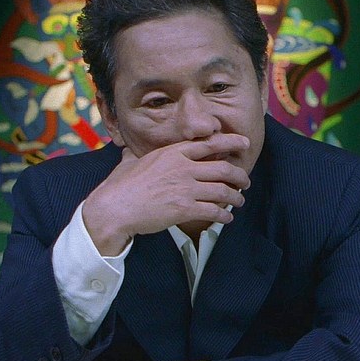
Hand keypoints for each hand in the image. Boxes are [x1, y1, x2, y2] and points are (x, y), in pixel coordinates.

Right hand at [83, 133, 251, 254]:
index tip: (245, 143)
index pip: (210, 144)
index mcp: (173, 153)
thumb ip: (136, 155)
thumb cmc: (120, 186)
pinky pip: (214, 211)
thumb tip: (128, 152)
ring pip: (223, 191)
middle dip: (240, 175)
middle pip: (223, 168)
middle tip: (245, 181)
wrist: (114, 208)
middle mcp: (183, 168)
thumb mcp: (130, 162)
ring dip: (236, 197)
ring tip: (239, 200)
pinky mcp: (184, 209)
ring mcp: (185, 189)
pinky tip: (227, 218)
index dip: (231, 142)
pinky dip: (225, 215)